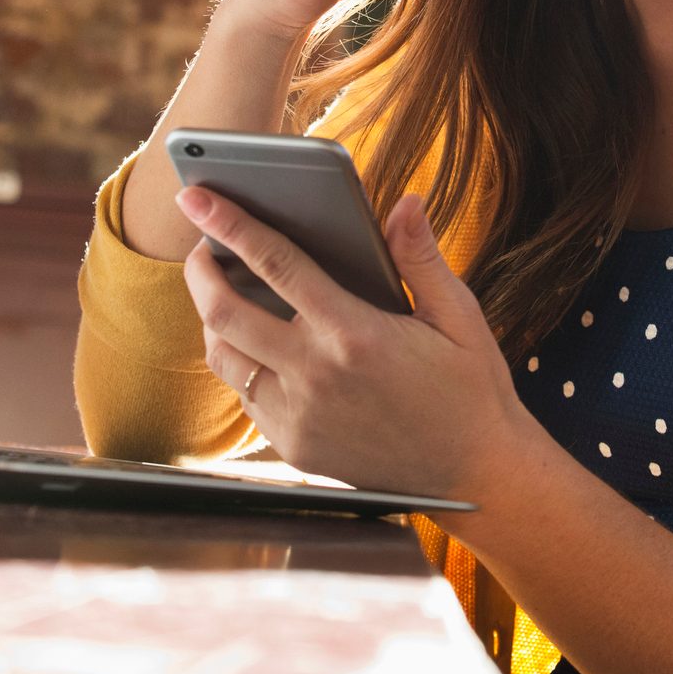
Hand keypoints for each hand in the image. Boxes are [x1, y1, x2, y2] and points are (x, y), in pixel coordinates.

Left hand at [174, 182, 530, 500]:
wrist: (475, 475)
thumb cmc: (470, 388)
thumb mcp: (458, 316)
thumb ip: (421, 259)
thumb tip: (404, 203)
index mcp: (355, 333)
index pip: (276, 264)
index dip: (230, 225)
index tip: (197, 197)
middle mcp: (316, 376)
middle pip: (224, 313)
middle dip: (200, 271)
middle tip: (201, 246)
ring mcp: (299, 417)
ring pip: (224, 359)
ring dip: (211, 319)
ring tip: (223, 292)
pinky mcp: (294, 448)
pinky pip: (245, 397)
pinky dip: (241, 363)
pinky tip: (257, 344)